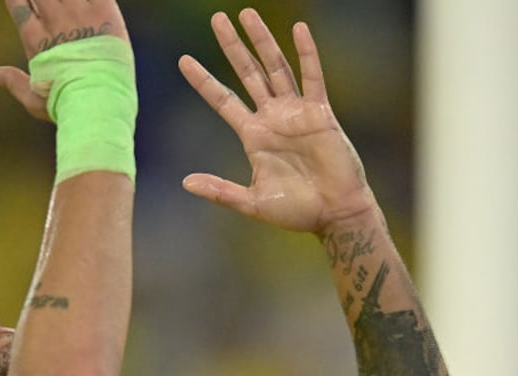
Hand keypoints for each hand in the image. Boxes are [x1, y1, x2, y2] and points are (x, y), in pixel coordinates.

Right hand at [0, 0, 131, 121]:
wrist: (98, 101)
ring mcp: (78, 12)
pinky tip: (91, 2)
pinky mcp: (103, 10)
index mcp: (34, 37)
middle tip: (48, 7)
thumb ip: (15, 83)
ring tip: (67, 6)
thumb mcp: (35, 100)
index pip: (17, 1)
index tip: (25, 2)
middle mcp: (53, 20)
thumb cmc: (66, 106)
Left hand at [179, 10, 375, 234]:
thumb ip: (220, 191)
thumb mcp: (252, 202)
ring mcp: (296, 112)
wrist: (335, 215)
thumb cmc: (297, 211)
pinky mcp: (320, 113)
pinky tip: (298, 30)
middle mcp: (272, 118)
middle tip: (217, 19)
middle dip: (232, 46)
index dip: (204, 81)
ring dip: (262, 41)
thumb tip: (185, 183)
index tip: (183, 60)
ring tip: (247, 14)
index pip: (223, 100)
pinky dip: (306, 53)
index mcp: (253, 136)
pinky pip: (312, 77)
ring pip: (276, 67)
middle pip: (247, 73)